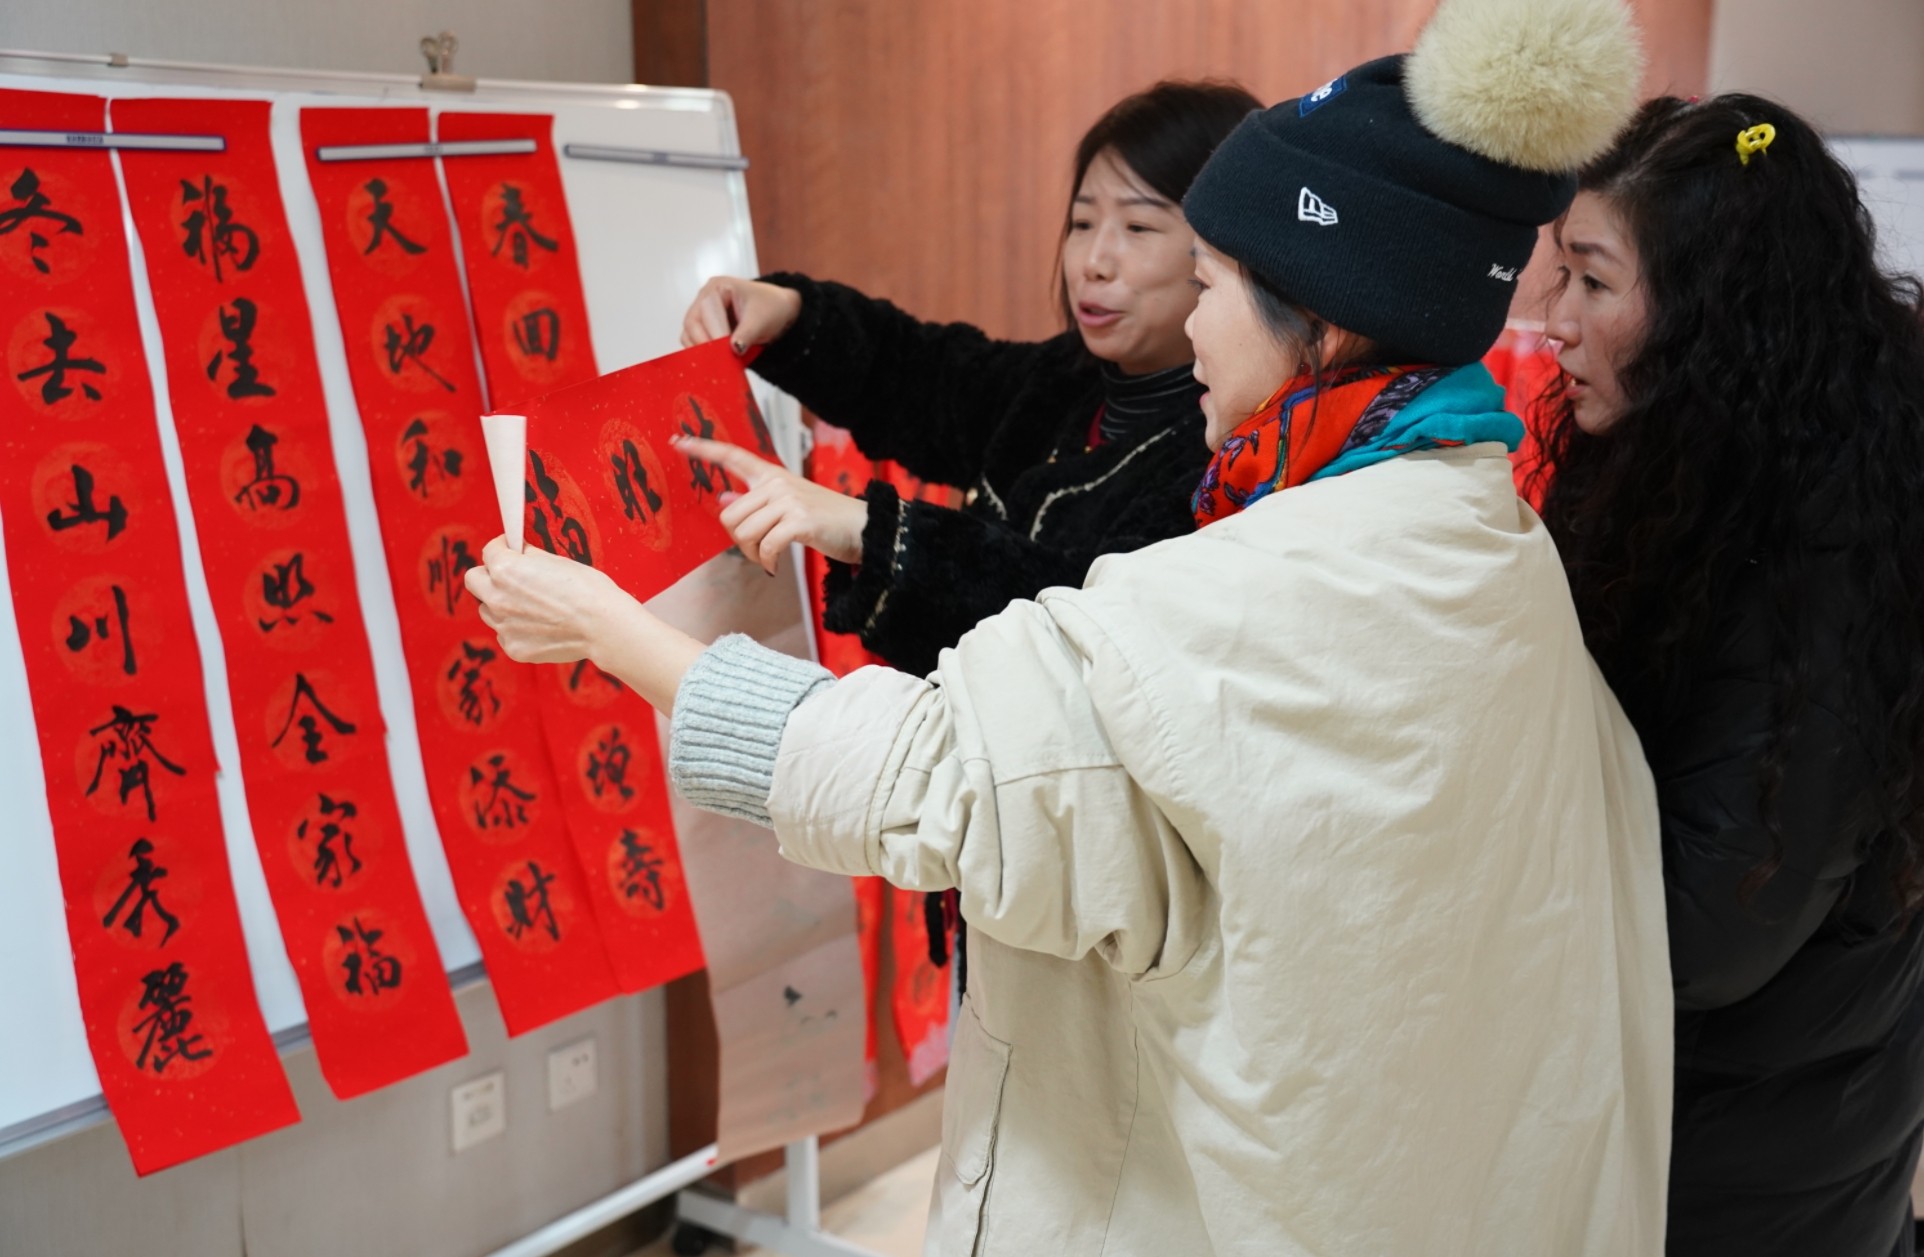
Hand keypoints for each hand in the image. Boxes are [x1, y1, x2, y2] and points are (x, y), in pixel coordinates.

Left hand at [464, 537, 628, 664]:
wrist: (604, 627)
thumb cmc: (587, 590)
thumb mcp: (557, 561)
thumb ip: (529, 557)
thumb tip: (519, 552)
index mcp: (505, 570)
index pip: (489, 551)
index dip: (503, 547)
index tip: (511, 549)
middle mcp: (497, 597)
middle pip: (474, 580)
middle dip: (489, 575)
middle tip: (511, 576)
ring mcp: (503, 626)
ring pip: (487, 609)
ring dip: (501, 603)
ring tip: (530, 605)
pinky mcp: (514, 648)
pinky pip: (505, 633)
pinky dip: (517, 628)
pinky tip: (541, 625)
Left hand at [676, 436, 867, 571]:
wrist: (864, 528)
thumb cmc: (824, 519)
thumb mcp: (787, 505)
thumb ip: (754, 502)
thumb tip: (724, 498)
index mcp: (772, 475)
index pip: (732, 456)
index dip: (703, 449)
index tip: (677, 442)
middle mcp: (777, 483)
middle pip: (729, 514)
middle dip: (737, 541)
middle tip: (756, 551)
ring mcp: (788, 500)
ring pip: (744, 533)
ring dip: (752, 555)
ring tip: (769, 558)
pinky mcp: (799, 521)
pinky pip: (764, 546)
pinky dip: (767, 562)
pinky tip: (775, 566)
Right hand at [680, 276, 803, 351]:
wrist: (778, 312)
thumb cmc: (771, 307)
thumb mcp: (762, 319)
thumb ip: (747, 334)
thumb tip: (734, 349)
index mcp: (718, 287)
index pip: (706, 311)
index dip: (713, 332)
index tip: (725, 350)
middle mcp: (705, 298)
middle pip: (692, 323)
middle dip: (704, 343)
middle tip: (718, 361)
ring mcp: (702, 314)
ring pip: (689, 334)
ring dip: (701, 351)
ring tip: (717, 364)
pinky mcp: (704, 330)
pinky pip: (695, 343)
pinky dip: (702, 354)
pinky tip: (714, 363)